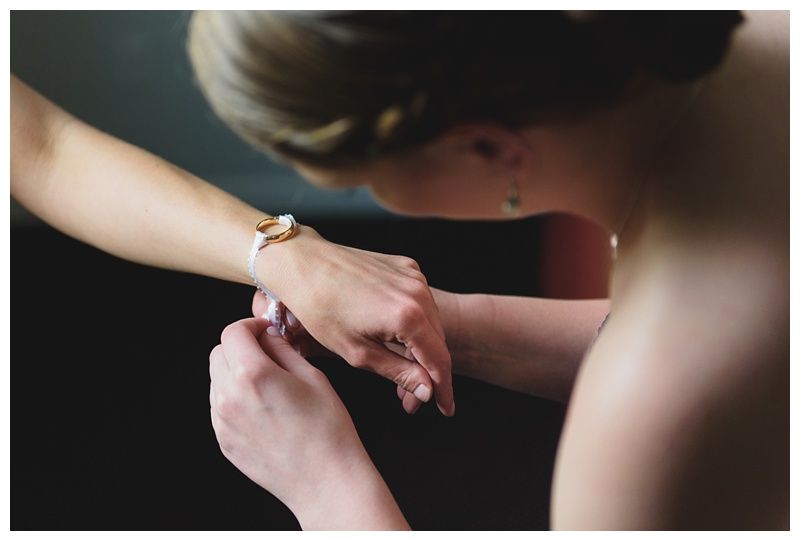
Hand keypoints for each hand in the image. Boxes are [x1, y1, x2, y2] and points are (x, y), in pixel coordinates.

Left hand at [209, 317, 407, 528]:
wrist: (325, 481)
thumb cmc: (327, 430)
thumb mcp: (312, 377)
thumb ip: (283, 349)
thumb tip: (269, 335)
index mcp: (253, 374)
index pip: (233, 332)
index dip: (251, 325)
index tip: (265, 330)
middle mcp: (229, 397)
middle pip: (218, 353)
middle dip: (240, 346)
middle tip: (267, 353)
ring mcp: (222, 422)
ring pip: (216, 380)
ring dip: (235, 372)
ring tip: (267, 383)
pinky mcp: (224, 441)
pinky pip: (219, 407)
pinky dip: (234, 397)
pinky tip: (263, 407)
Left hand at [255, 226, 454, 415]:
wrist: (302, 262)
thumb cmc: (320, 307)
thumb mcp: (357, 352)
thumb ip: (399, 373)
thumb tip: (427, 391)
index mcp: (408, 316)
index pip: (439, 361)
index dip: (444, 389)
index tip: (445, 408)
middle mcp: (418, 292)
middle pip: (438, 342)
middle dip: (428, 373)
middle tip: (410, 400)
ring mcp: (413, 276)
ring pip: (431, 322)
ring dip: (421, 348)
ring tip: (401, 372)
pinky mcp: (405, 267)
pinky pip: (420, 302)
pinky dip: (414, 323)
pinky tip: (395, 340)